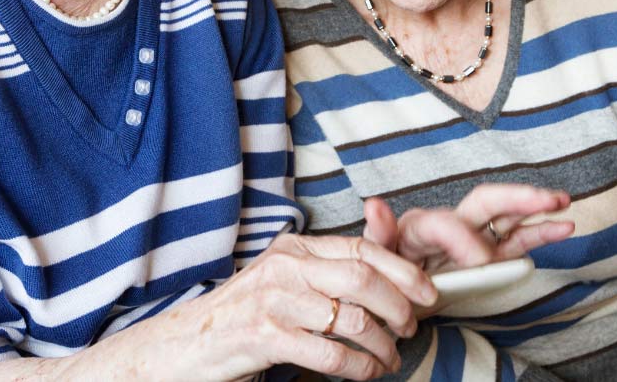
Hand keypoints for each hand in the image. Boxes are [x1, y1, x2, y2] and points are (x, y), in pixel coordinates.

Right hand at [190, 232, 440, 379]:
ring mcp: (274, 300)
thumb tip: (383, 262)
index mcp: (295, 248)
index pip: (360, 248)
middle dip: (400, 305)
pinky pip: (330, 353)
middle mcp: (285, 266)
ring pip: (352, 318)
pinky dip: (359, 368)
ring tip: (391, 358)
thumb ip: (329, 268)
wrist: (188, 343)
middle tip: (412, 327)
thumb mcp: (285, 278)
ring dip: (384, 344)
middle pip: (363, 278)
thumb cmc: (245, 312)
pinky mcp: (265, 337)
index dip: (401, 269)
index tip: (428, 291)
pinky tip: (367, 373)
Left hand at [363, 184, 573, 270]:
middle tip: (544, 199)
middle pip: (483, 203)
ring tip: (562, 202)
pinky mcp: (489, 256)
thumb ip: (378, 233)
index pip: (444, 224)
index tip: (479, 262)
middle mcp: (449, 225)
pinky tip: (563, 226)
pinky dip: (539, 233)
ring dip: (534, 207)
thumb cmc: (381, 271)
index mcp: (419, 226)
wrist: (391, 296)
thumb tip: (374, 204)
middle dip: (514, 199)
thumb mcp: (372, 255)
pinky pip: (516, 242)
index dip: (463, 239)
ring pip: (507, 217)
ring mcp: (472, 239)